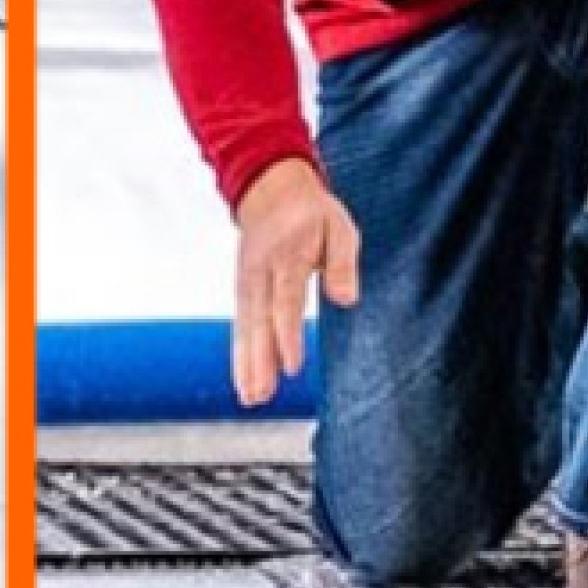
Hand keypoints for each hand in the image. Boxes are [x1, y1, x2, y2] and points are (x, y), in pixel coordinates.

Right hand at [230, 157, 361, 406]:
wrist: (269, 189)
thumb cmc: (312, 213)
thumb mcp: (338, 227)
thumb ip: (342, 263)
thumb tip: (347, 299)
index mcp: (287, 257)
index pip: (286, 301)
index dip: (287, 335)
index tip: (290, 365)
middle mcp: (260, 275)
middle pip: (259, 323)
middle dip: (259, 361)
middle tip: (261, 395)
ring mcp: (247, 284)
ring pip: (245, 329)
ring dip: (246, 365)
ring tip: (251, 398)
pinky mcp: (243, 291)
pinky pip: (240, 326)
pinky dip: (240, 354)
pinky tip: (244, 381)